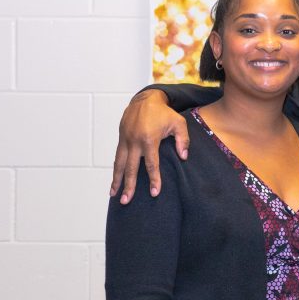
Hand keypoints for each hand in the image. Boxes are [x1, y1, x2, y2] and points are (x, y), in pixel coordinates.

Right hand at [109, 89, 188, 203]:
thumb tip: (184, 157)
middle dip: (129, 186)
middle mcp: (134, 141)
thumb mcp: (179, 123)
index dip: (154, 179)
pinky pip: (117, 157)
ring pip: (119, 164)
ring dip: (116, 180)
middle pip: (131, 168)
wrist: (145, 99)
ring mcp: (125, 140)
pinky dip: (115, 169)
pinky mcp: (121, 138)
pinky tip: (114, 180)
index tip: (155, 193)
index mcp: (149, 139)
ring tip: (114, 195)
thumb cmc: (164, 113)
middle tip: (127, 201)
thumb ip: (183, 140)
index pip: (151, 164)